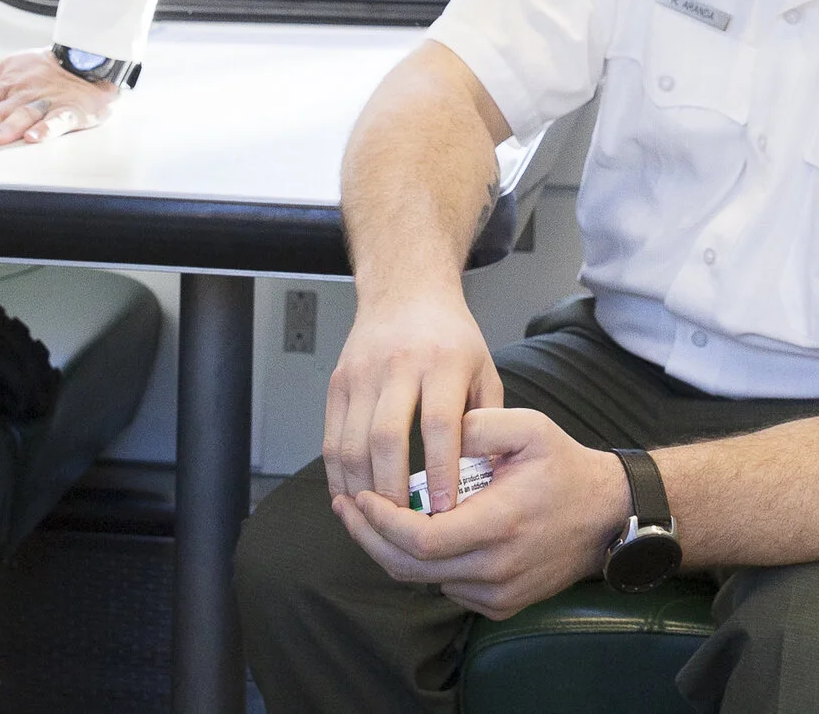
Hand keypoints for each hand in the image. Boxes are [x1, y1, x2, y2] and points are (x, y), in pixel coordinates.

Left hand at [0, 51, 118, 145]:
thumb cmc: (48, 69)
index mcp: (7, 83)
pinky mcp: (70, 109)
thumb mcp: (13, 68)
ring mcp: (46, 100)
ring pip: (23, 114)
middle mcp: (23, 92)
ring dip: (6, 128)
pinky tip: (34, 139)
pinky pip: (57, 120)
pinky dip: (46, 129)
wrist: (88, 60)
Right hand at [323, 288, 500, 512]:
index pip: (438, 423)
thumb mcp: (484, 369)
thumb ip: (487, 422)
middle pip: (387, 437)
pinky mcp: (338, 382)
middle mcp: (398, 365)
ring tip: (378, 520)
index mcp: (442, 362)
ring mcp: (362, 373)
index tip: (446, 509)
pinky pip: (331, 437)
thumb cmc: (451, 337)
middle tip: (407, 525)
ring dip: (362, 488)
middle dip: (394, 490)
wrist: (406, 292)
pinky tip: (351, 496)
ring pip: (352, 442)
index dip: (440, 470)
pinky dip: (337, 473)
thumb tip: (484, 479)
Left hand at [332, 407, 628, 619]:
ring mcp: (498, 593)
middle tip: (346, 507)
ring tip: (368, 516)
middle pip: (409, 568)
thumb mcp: (528, 428)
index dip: (379, 522)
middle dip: (368, 537)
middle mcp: (495, 569)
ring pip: (423, 581)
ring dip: (389, 551)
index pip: (418, 540)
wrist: (606, 516)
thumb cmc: (564, 468)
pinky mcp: (500, 605)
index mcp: (497, 525)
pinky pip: (446, 587)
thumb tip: (436, 434)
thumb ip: (478, 424)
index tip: (358, 497)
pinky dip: (421, 564)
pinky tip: (411, 532)